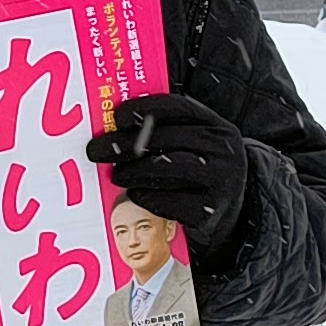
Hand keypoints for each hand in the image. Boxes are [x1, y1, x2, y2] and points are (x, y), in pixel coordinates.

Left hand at [86, 90, 254, 258]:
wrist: (230, 217)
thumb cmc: (200, 175)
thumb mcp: (195, 148)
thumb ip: (166, 133)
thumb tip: (114, 126)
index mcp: (217, 127)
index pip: (180, 108)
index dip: (146, 108)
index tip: (116, 115)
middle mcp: (223, 150)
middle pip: (167, 138)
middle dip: (125, 143)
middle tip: (95, 150)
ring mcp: (221, 181)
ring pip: (168, 167)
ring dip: (133, 170)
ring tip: (115, 174)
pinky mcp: (211, 211)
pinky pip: (170, 201)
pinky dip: (146, 196)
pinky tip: (134, 194)